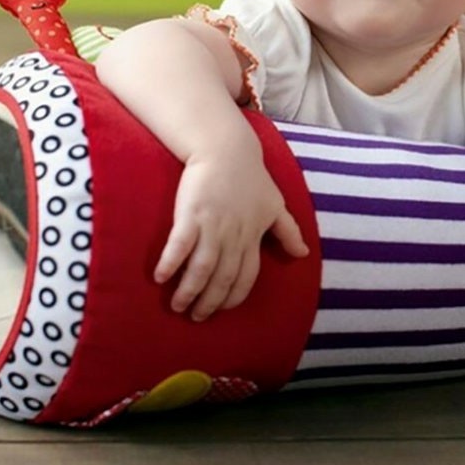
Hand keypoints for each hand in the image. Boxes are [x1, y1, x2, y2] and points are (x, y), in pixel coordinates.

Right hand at [154, 148, 307, 320]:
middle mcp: (234, 236)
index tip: (221, 309)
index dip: (234, 296)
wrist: (226, 148)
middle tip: (195, 316)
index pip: (246, 276)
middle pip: (223, 278)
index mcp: (253, 236)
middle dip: (209, 302)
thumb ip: (288, 231)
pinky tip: (160, 277)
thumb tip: (303, 253)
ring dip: (189, 291)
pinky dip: (171, 263)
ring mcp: (212, 226)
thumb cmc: (250, 176)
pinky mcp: (191, 214)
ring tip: (177, 305)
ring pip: (202, 268)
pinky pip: (180, 245)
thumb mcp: (275, 204)